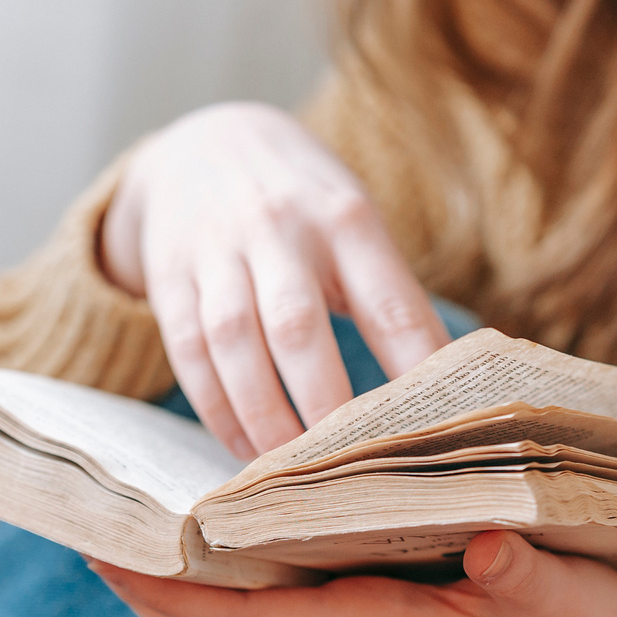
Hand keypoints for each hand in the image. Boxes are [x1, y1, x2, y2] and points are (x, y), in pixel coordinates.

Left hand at [91, 532, 616, 616]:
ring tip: (127, 539)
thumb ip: (519, 570)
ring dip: (179, 596)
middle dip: (151, 595)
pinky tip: (210, 544)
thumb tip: (485, 541)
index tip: (114, 555)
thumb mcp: (559, 591)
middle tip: (88, 538)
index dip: (177, 594)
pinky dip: (227, 589)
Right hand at [101, 101, 450, 459]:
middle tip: (349, 468)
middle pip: (299, 327)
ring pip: (234, 343)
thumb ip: (389, 293)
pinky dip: (217, 409)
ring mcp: (217, 251)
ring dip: (263, 416)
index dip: (414, 367)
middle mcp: (279, 229)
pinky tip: (242, 449)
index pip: (388, 301)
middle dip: (324, 405)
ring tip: (289, 473)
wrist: (205, 142)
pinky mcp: (170, 275)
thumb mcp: (354, 221)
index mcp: (345, 218)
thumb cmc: (305, 204)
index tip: (438, 428)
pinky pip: (188, 352)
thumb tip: (446, 387)